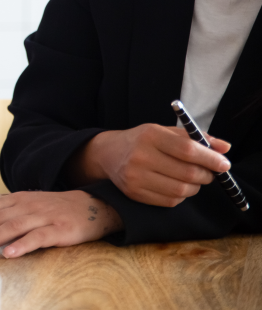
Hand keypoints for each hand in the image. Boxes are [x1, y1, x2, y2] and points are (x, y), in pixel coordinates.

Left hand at [0, 191, 122, 257]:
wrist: (91, 206)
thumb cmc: (54, 210)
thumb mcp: (26, 207)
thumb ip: (5, 215)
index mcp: (14, 200)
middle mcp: (25, 206)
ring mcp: (41, 217)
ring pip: (11, 227)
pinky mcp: (58, 230)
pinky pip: (38, 238)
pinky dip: (22, 245)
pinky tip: (9, 254)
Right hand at [71, 125, 231, 206]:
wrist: (108, 154)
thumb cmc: (142, 141)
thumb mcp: (164, 131)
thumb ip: (194, 138)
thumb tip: (224, 147)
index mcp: (150, 135)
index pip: (187, 150)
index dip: (210, 159)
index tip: (224, 164)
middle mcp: (140, 156)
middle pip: (187, 173)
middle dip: (206, 175)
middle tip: (210, 173)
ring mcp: (136, 177)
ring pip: (181, 190)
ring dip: (195, 187)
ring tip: (192, 179)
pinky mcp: (134, 193)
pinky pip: (170, 201)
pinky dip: (181, 195)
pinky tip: (176, 185)